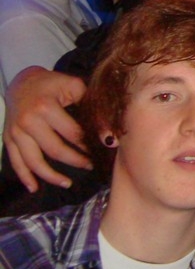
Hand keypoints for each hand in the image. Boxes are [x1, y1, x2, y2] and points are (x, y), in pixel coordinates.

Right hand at [3, 66, 89, 191]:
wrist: (22, 81)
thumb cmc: (53, 84)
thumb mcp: (74, 87)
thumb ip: (91, 108)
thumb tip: (109, 135)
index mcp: (46, 108)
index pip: (72, 133)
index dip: (87, 144)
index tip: (101, 151)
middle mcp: (28, 121)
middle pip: (55, 150)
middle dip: (75, 161)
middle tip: (90, 165)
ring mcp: (16, 132)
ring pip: (34, 161)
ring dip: (51, 176)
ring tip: (67, 183)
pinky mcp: (8, 138)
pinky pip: (15, 161)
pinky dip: (24, 176)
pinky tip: (34, 187)